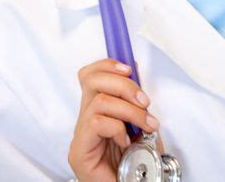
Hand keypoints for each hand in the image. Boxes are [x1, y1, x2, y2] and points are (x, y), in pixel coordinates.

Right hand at [68, 59, 160, 181]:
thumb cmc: (139, 159)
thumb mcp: (141, 120)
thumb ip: (134, 97)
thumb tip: (134, 67)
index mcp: (97, 109)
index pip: (89, 75)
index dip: (107, 65)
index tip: (130, 69)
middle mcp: (84, 120)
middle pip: (92, 80)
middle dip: (124, 85)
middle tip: (145, 101)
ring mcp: (80, 136)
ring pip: (99, 101)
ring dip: (130, 110)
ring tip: (145, 125)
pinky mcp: (79, 152)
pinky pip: (96, 122)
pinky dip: (118, 128)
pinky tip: (126, 142)